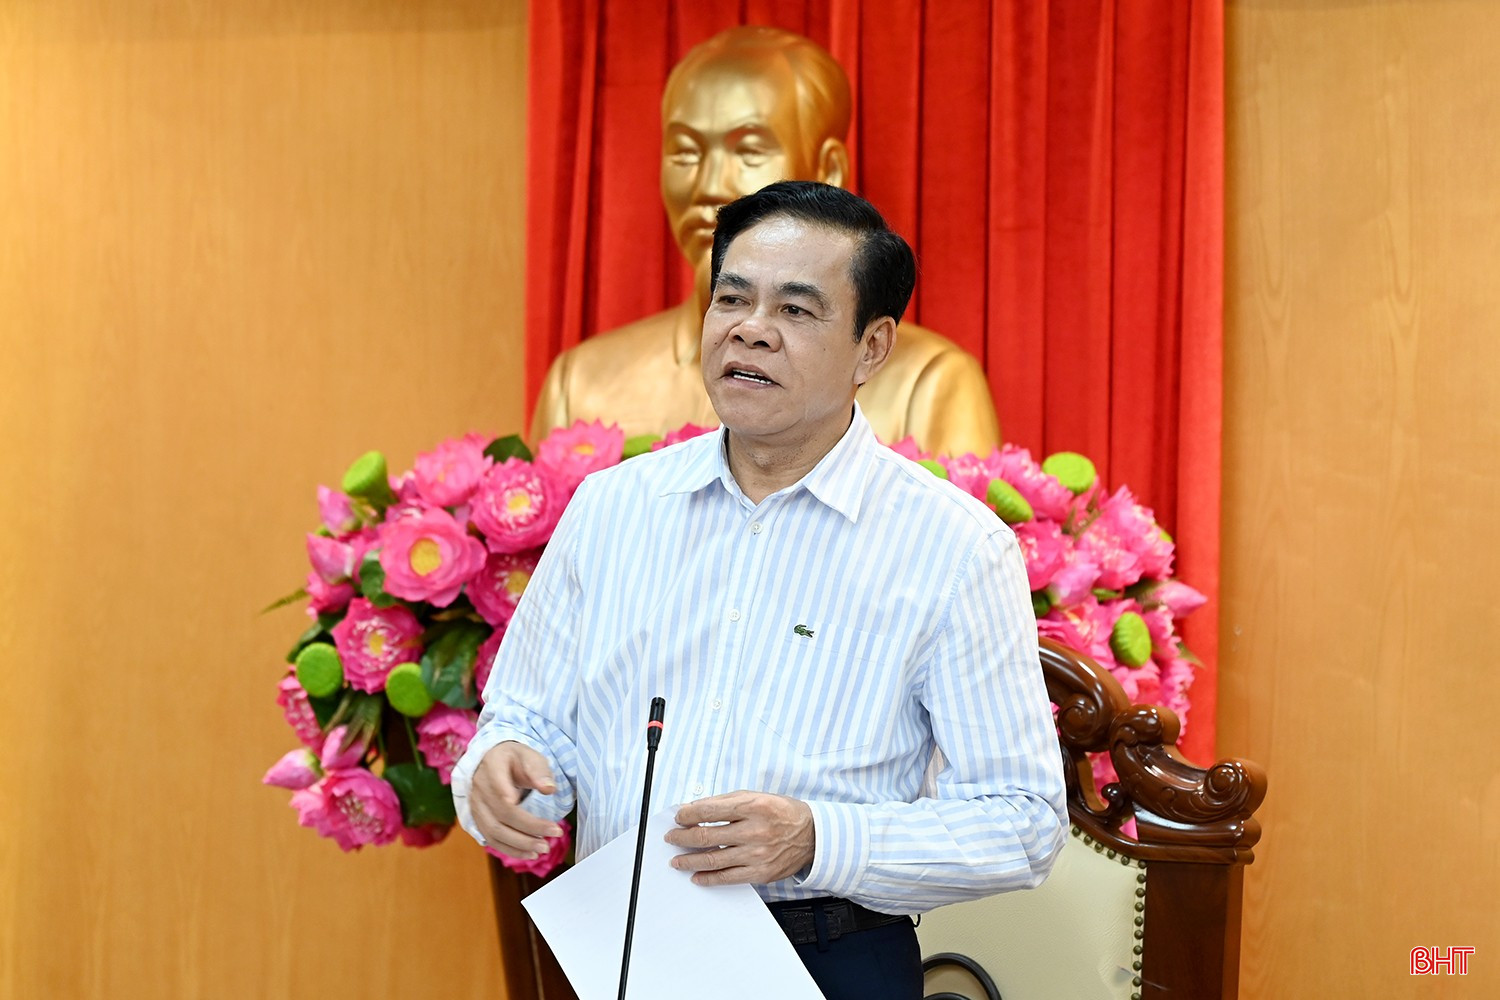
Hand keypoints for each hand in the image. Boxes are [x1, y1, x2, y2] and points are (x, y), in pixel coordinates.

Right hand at [470, 741, 562, 858]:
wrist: (493, 764)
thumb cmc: (515, 760)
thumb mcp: (529, 756)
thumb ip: (539, 770)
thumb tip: (549, 789)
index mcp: (492, 765)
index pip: (496, 781)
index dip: (504, 792)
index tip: (516, 801)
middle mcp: (479, 788)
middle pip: (502, 813)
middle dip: (529, 826)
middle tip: (555, 833)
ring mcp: (477, 807)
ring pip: (495, 831)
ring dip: (520, 843)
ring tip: (544, 848)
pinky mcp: (479, 821)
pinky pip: (492, 840)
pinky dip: (511, 850)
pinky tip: (530, 854)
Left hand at [664, 791, 814, 885]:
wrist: (812, 835)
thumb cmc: (782, 812)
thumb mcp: (756, 796)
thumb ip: (725, 802)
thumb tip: (695, 809)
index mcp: (753, 806)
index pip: (709, 810)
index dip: (688, 815)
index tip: (678, 817)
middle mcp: (755, 830)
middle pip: (707, 836)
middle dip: (683, 837)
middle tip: (672, 837)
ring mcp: (757, 854)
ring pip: (713, 859)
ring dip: (689, 860)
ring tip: (677, 859)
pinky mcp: (760, 873)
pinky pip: (727, 878)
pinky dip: (708, 878)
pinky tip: (696, 876)